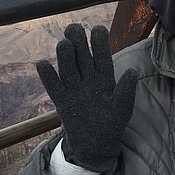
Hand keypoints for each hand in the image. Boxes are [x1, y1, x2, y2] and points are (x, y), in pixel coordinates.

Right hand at [36, 23, 137, 171]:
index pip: (102, 56)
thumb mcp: (123, 108)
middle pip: (82, 56)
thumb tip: (132, 71)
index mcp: (105, 77)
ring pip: (68, 68)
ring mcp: (74, 89)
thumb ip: (126, 91)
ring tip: (64, 44)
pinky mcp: (62, 102)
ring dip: (65, 56)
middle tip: (74, 29)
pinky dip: (48, 77)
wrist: (96, 144)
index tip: (98, 29)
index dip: (100, 42)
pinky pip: (54, 87)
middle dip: (78, 41)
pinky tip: (42, 64)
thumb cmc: (112, 122)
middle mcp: (88, 79)